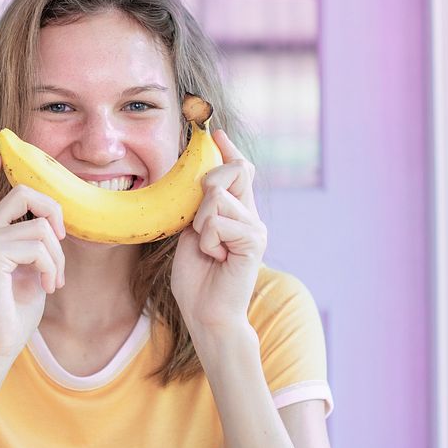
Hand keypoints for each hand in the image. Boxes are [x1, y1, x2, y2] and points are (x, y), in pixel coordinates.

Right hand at [0, 151, 66, 362]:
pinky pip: (39, 246)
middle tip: (61, 239)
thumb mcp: (28, 266)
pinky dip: (52, 267)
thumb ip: (30, 240)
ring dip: (58, 256)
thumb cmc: (15, 309)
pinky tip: (47, 287)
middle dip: (54, 210)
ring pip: (41, 226)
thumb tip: (50, 220)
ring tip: (53, 279)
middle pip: (23, 191)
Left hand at [170, 130, 266, 338]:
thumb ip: (199, 206)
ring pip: (218, 198)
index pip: (239, 170)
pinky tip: (215, 257)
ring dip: (201, 223)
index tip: (216, 133)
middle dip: (207, 185)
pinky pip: (219, 222)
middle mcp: (251, 215)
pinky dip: (208, 240)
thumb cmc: (196, 277)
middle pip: (235, 170)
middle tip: (198, 221)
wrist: (206, 313)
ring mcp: (255, 227)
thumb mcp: (191, 232)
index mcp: (237, 211)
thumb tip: (201, 177)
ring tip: (208, 247)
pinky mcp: (254, 241)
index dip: (228, 150)